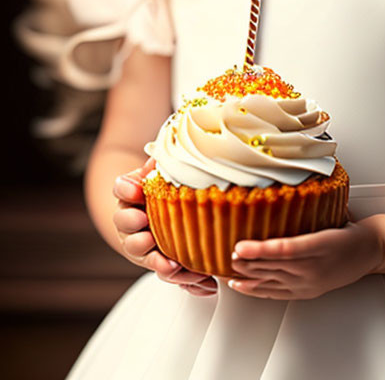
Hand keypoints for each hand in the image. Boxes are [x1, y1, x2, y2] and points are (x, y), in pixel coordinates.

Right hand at [112, 159, 216, 296]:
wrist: (163, 206)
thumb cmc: (164, 185)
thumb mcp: (162, 169)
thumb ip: (164, 163)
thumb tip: (164, 156)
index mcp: (131, 197)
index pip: (122, 189)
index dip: (126, 190)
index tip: (134, 191)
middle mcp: (133, 225)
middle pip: (128, 233)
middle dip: (137, 237)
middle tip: (148, 238)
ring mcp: (148, 248)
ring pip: (149, 260)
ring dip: (161, 265)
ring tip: (173, 266)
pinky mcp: (166, 265)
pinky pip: (176, 276)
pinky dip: (190, 283)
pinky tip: (206, 285)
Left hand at [228, 220, 383, 299]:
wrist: (370, 253)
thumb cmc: (352, 230)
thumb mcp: (334, 213)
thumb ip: (310, 206)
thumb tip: (282, 190)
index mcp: (321, 245)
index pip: (286, 249)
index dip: (260, 250)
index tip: (240, 246)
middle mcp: (314, 268)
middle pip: (273, 267)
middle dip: (247, 262)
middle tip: (224, 253)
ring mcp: (308, 283)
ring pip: (271, 281)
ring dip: (247, 275)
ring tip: (227, 267)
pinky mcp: (305, 292)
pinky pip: (275, 292)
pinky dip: (255, 289)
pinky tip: (241, 285)